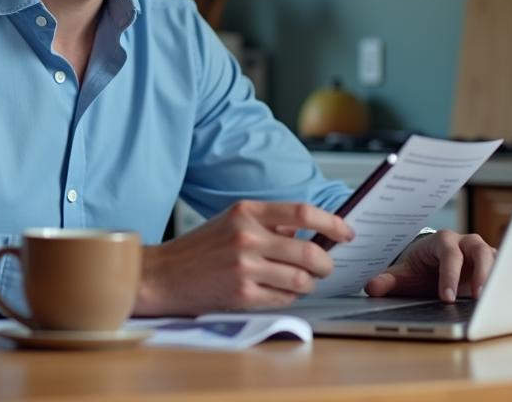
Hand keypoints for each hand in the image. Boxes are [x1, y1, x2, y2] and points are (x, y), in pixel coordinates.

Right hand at [133, 200, 354, 315]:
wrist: (164, 275)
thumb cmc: (200, 249)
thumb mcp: (232, 222)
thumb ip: (269, 223)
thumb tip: (310, 229)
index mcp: (246, 212)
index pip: (302, 212)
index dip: (332, 223)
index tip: (347, 232)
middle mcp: (246, 237)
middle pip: (309, 251)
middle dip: (326, 263)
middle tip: (325, 266)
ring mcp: (245, 267)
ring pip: (302, 279)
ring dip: (308, 283)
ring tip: (299, 281)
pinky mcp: (243, 294)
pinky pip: (284, 298)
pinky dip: (287, 297)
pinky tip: (274, 291)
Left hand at [363, 230, 496, 302]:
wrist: (435, 266)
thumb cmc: (422, 268)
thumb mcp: (405, 274)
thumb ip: (388, 280)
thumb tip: (371, 287)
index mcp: (442, 241)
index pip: (449, 254)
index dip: (449, 275)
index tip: (447, 298)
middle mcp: (465, 243)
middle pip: (479, 251)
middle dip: (481, 274)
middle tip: (480, 298)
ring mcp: (482, 253)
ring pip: (496, 259)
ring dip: (498, 278)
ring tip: (496, 302)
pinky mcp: (495, 265)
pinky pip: (505, 270)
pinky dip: (505, 283)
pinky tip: (504, 301)